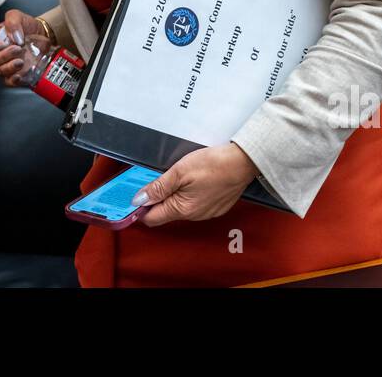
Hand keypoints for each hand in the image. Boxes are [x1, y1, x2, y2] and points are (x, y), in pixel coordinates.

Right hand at [0, 9, 51, 84]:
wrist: (42, 34)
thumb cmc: (26, 25)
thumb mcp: (17, 15)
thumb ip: (12, 21)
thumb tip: (12, 37)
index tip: (3, 44)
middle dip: (3, 56)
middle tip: (18, 48)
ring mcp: (4, 64)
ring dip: (10, 67)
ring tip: (21, 60)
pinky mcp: (14, 73)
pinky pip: (8, 81)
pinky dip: (13, 79)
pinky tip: (20, 73)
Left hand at [136, 143, 258, 226]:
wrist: (243, 162)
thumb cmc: (214, 164)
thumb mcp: (179, 172)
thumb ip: (158, 187)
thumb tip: (139, 200)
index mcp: (182, 209)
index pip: (152, 218)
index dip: (141, 207)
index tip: (137, 194)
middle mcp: (194, 216)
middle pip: (165, 213)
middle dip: (157, 199)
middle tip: (157, 178)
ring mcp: (206, 213)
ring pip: (180, 208)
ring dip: (173, 196)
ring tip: (177, 177)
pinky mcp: (215, 207)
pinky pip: (194, 205)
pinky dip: (188, 196)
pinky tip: (193, 181)